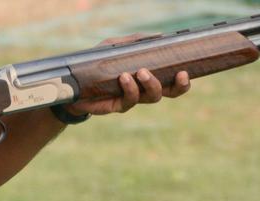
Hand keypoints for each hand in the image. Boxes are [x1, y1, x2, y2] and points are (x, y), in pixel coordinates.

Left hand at [62, 34, 191, 116]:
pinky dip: (129, 87)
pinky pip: (129, 100)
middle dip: (177, 86)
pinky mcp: (117, 106)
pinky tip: (124, 77)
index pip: (171, 82)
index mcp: (147, 77)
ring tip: (142, 71)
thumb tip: (158, 35)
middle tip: (179, 74)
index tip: (186, 71)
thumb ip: (134, 41)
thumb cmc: (97, 63)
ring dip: (151, 83)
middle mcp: (143, 90)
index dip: (182, 81)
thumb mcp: (114, 47)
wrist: (73, 83)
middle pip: (168, 93)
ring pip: (152, 97)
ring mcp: (131, 99)